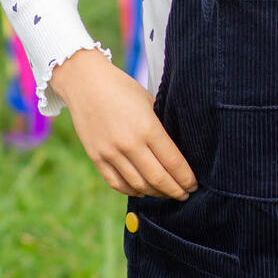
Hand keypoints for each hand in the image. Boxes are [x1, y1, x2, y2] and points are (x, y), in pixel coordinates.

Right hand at [49, 49, 197, 199]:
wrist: (84, 82)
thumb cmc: (121, 88)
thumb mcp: (149, 102)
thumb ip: (161, 128)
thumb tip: (177, 153)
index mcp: (147, 127)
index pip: (173, 163)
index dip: (186, 178)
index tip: (193, 184)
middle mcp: (129, 143)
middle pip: (158, 179)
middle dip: (175, 190)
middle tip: (185, 195)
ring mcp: (110, 152)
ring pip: (138, 185)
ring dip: (156, 193)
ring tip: (166, 193)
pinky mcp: (96, 157)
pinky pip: (116, 183)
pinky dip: (132, 191)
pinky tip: (142, 191)